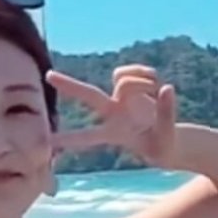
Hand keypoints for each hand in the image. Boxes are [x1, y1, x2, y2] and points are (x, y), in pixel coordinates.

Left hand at [47, 65, 177, 167]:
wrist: (171, 140)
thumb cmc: (164, 146)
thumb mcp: (167, 137)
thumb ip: (166, 114)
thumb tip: (165, 87)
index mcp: (115, 133)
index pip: (88, 137)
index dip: (69, 138)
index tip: (46, 142)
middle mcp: (113, 112)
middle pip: (88, 94)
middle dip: (69, 85)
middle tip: (48, 75)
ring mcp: (121, 97)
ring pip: (122, 79)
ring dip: (141, 81)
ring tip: (156, 91)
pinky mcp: (131, 84)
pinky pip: (135, 70)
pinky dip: (146, 73)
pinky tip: (157, 83)